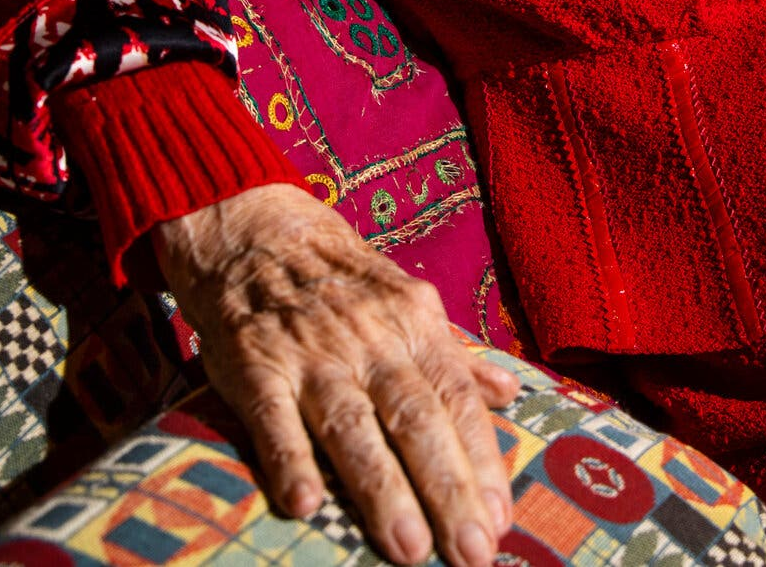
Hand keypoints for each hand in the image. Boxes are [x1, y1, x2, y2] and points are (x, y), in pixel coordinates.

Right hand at [151, 184, 519, 566]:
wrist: (256, 231)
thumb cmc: (344, 281)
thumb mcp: (408, 303)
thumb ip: (455, 355)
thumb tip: (511, 393)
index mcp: (414, 326)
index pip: (457, 400)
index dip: (482, 462)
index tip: (500, 520)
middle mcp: (370, 341)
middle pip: (416, 421)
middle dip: (447, 490)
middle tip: (472, 553)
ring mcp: (311, 355)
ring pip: (353, 427)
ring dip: (382, 490)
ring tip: (408, 548)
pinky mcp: (254, 365)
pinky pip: (273, 417)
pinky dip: (288, 458)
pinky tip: (304, 504)